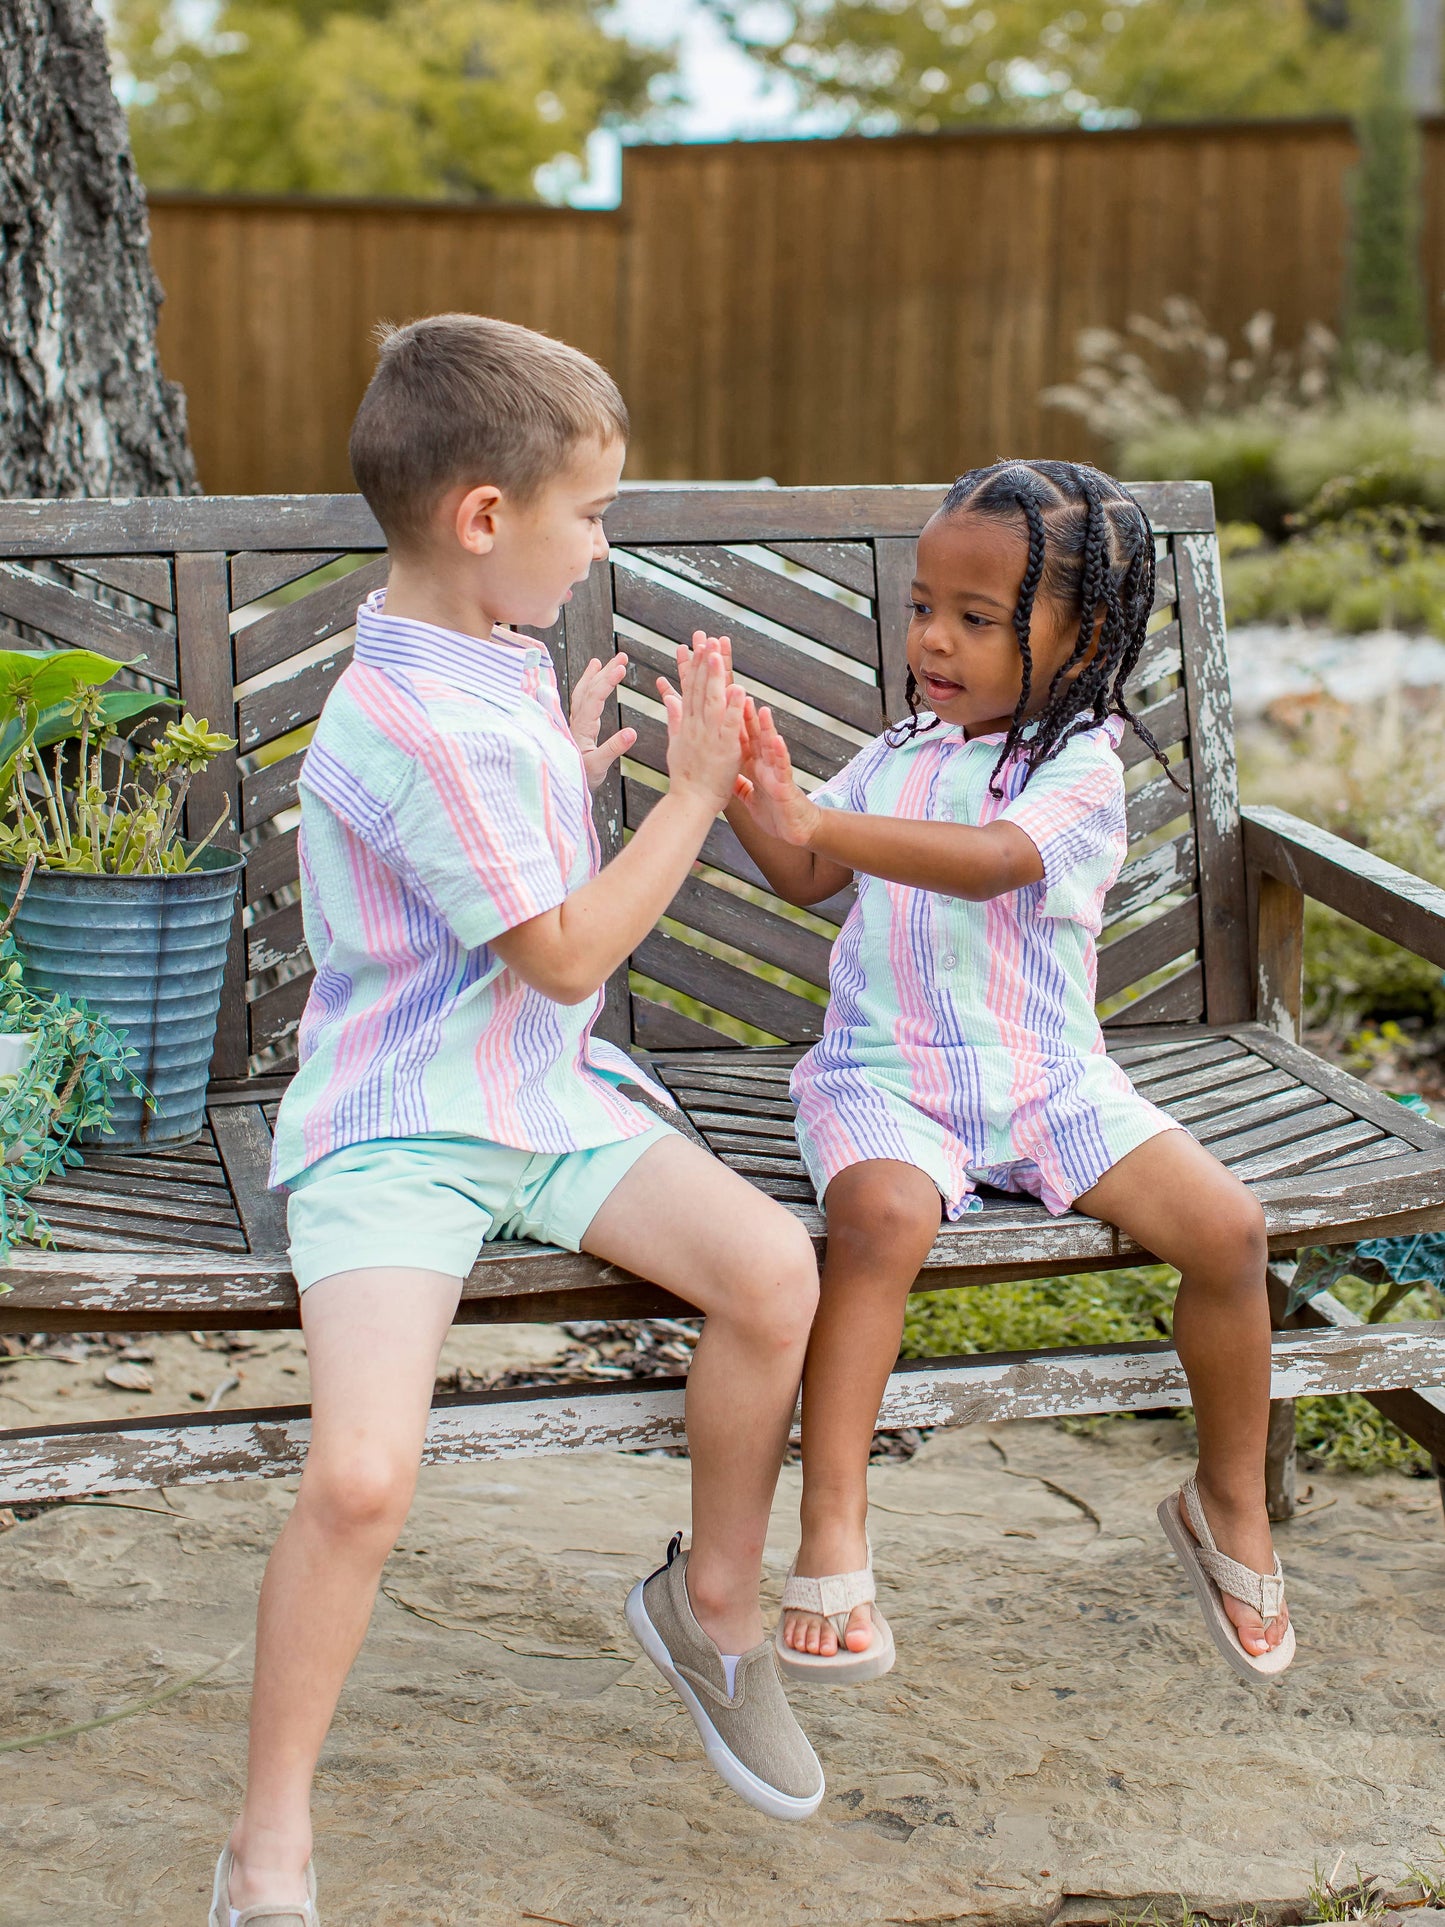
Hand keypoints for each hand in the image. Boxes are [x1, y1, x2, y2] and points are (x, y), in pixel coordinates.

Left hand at [568, 651, 634, 791]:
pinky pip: (581, 701)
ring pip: (583, 693)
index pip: (594, 698)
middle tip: (622, 657)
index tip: (622, 667)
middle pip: (589, 689)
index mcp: (582, 728)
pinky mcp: (577, 727)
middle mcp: (576, 721)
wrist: (563, 786)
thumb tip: (632, 732)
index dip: (608, 681)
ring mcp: (575, 723)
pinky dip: (588, 687)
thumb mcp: (598, 766)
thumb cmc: (581, 778)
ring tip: (602, 661)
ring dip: (594, 676)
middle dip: (605, 671)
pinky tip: (593, 681)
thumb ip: (613, 749)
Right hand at [658, 635, 746, 813]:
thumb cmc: (686, 777)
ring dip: (714, 677)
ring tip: (717, 654)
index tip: (696, 644)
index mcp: (687, 724)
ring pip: (711, 702)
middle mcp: (696, 726)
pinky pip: (729, 725)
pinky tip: (738, 690)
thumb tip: (669, 698)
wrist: (690, 802)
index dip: (693, 665)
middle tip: (706, 638)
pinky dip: (732, 708)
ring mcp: (709, 737)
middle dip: (702, 662)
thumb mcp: (676, 743)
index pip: (690, 688)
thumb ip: (674, 719)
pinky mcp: (724, 749)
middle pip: (699, 689)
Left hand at [737, 701, 820, 845]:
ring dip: (766, 728)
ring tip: (761, 710)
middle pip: (754, 737)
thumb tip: (724, 776)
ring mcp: (776, 773)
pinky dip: (780, 753)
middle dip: (747, 716)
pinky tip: (777, 740)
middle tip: (738, 693)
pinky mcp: (785, 785)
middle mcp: (766, 765)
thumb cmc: (775, 814)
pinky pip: (782, 767)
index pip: (741, 741)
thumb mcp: (749, 797)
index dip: (731, 723)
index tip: (720, 705)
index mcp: (755, 767)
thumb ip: (739, 784)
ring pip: (770, 747)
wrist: (795, 831)